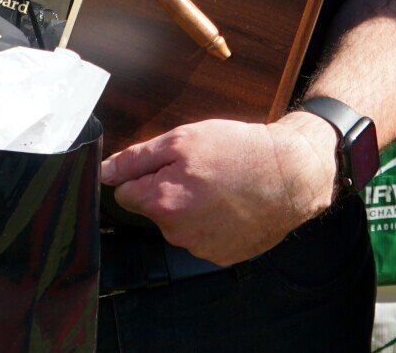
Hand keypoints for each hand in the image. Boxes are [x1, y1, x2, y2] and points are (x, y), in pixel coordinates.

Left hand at [100, 114, 339, 266]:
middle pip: (154, 210)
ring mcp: (199, 249)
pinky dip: (213, 223)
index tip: (169, 164)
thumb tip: (104, 172)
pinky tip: (232, 204)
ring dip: (192, 207)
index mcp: (161, 201)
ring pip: (179, 225)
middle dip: (169, 190)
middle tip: (202, 170)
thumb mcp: (184, 139)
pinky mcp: (221, 257)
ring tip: (222, 186)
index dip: (145, 174)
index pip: (125, 193)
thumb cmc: (239, 150)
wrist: (291, 175)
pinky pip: (203, 238)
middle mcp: (175, 232)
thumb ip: (138, 157)